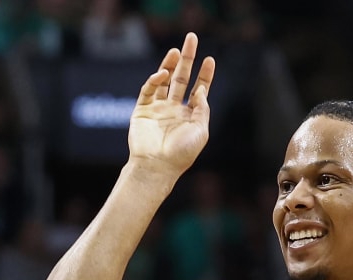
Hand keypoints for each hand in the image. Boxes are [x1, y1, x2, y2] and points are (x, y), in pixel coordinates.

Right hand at [128, 33, 215, 175]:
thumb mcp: (200, 131)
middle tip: (191, 39)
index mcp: (190, 116)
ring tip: (176, 51)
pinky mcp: (142, 110)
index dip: (205, 75)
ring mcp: (158, 108)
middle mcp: (174, 109)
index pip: (199, 90)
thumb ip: (202, 109)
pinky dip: (155, 80)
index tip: (210, 60)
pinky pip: (149, 90)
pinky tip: (163, 73)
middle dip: (187, 59)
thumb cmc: (181, 154)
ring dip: (170, 65)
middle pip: (182, 78)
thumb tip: (202, 90)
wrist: (157, 166)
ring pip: (165, 81)